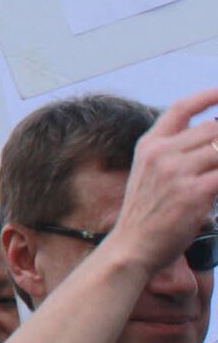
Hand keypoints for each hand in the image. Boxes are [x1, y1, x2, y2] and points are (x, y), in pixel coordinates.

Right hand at [106, 86, 217, 274]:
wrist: (132, 246)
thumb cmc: (145, 216)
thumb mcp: (149, 176)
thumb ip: (173, 156)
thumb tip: (209, 145)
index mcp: (149, 146)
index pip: (181, 109)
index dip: (207, 96)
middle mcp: (161, 153)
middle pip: (212, 128)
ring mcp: (177, 171)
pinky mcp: (195, 192)